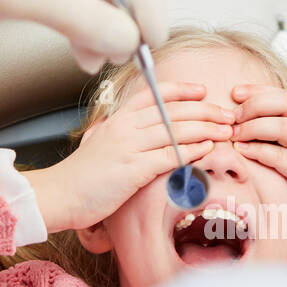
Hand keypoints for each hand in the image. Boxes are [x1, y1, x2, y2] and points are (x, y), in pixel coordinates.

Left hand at [0, 0, 165, 72]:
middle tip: (125, 58)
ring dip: (98, 28)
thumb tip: (130, 42)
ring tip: (95, 60)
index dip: (147, 0)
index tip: (152, 42)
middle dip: (121, 19)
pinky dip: (74, 28)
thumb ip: (87, 19)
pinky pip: (62, 1)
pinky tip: (75, 50)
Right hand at [28, 82, 233, 230]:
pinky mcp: (132, 169)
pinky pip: (169, 155)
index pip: (154, 95)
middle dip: (206, 111)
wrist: (58, 195)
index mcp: (118, 120)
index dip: (182, 90)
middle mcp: (125, 128)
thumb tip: (126, 129)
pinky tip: (207, 150)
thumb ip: (113, 133)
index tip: (202, 91)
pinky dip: (192, 151)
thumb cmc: (78, 177)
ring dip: (206, 129)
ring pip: (176, 130)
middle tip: (228, 115)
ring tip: (226, 131)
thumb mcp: (97, 144)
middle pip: (173, 111)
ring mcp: (129, 147)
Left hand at [231, 84, 286, 240]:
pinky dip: (259, 152)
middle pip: (286, 103)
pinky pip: (282, 157)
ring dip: (253, 127)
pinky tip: (243, 152)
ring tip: (234, 134)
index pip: (286, 95)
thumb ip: (286, 136)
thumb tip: (250, 124)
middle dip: (254, 105)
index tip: (235, 93)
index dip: (258, 90)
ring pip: (283, 127)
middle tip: (232, 116)